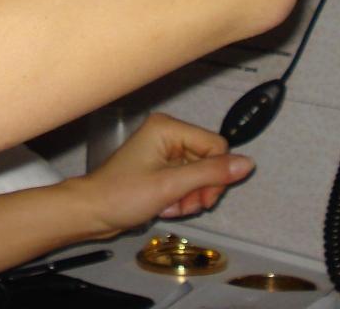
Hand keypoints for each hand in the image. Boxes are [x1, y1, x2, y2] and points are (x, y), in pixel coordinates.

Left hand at [68, 112, 253, 235]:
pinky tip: (166, 206)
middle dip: (201, 189)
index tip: (203, 197)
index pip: (216, 146)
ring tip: (171, 207)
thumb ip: (211, 174)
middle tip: (184, 204)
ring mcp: (164, 151)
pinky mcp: (161, 167)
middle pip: (209, 161)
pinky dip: (181, 198)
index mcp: (168, 128)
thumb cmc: (122, 195)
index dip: (215, 175)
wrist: (93, 212)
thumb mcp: (171, 186)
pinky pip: (186, 181)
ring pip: (199, 175)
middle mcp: (167, 134)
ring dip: (191, 197)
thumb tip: (247, 163)